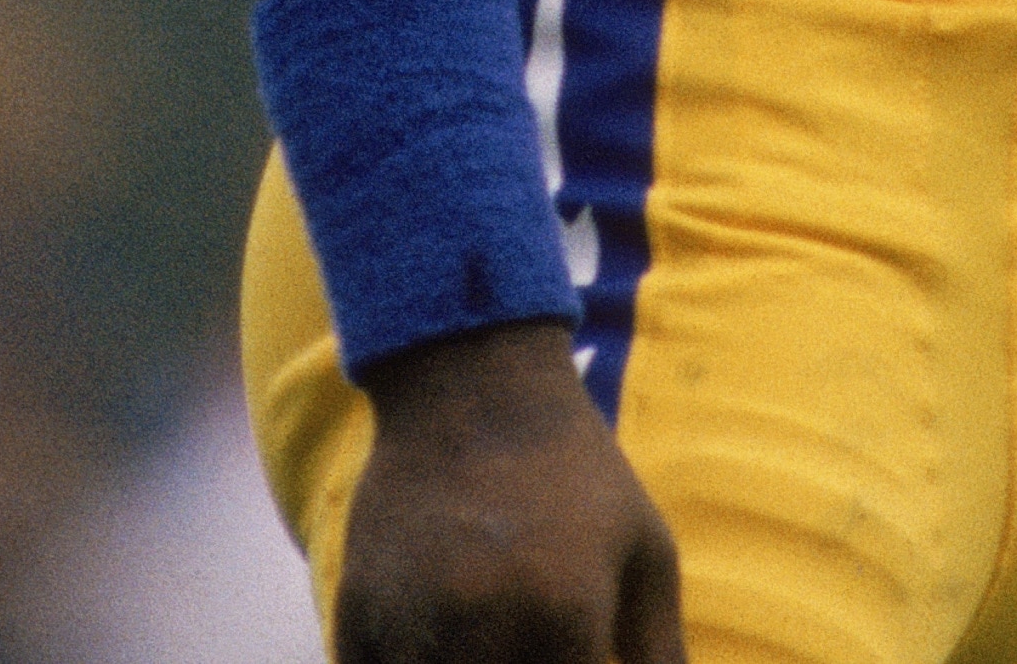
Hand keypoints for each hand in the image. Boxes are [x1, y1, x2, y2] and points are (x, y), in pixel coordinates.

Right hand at [336, 318, 684, 663]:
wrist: (470, 380)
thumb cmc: (573, 472)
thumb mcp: (643, 550)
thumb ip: (661, 656)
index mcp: (564, 614)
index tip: (577, 647)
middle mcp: (482, 627)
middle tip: (536, 635)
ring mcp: (409, 624)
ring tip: (490, 629)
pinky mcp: (355, 617)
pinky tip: (438, 636)